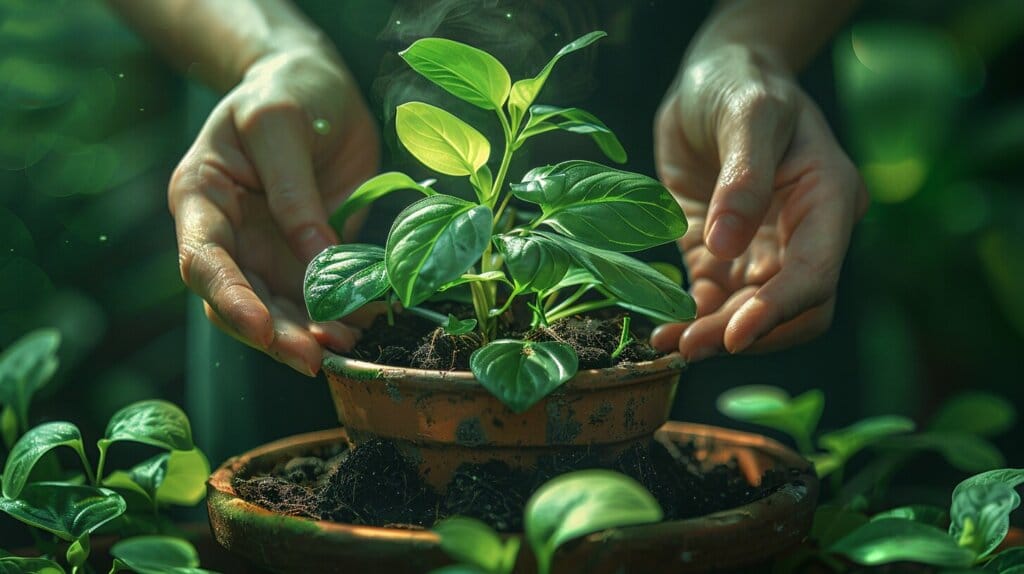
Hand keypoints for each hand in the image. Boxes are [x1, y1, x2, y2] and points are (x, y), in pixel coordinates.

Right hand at [169, 48, 379, 374]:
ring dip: (309, 335)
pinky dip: (339, 316)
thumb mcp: (282, 123)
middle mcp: (228, 234)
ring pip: (278, 310)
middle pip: (239, 300)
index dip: (230, 299)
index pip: (203, 260)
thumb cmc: (287, 91)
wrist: (315, 85)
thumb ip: (294, 192)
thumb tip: (317, 260)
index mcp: (201, 197)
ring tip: (347, 347)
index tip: (262, 329)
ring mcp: (265, 250)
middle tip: (313, 359)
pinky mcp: (304, 257)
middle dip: (275, 335)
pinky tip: (365, 326)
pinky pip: (317, 297)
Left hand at [651, 45, 867, 361]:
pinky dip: (692, 319)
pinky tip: (664, 329)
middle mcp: (802, 234)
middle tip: (692, 346)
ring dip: (713, 334)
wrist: (714, 77)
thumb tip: (727, 246)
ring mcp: (762, 248)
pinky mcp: (721, 254)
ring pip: (750, 313)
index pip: (815, 274)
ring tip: (668, 344)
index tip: (734, 335)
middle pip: (792, 310)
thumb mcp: (748, 114)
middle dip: (744, 332)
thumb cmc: (742, 83)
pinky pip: (714, 299)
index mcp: (828, 200)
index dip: (778, 310)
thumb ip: (743, 179)